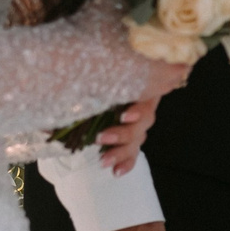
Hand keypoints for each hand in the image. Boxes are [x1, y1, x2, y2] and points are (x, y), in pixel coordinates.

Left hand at [96, 57, 188, 172]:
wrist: (99, 65)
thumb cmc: (100, 59)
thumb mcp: (101, 60)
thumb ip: (95, 64)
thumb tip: (80, 61)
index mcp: (142, 81)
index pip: (149, 97)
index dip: (139, 109)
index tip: (124, 115)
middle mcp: (145, 101)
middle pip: (144, 121)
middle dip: (123, 133)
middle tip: (101, 137)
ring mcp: (140, 120)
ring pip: (138, 138)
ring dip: (121, 151)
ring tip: (103, 160)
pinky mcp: (131, 134)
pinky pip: (134, 151)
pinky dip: (126, 162)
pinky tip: (116, 172)